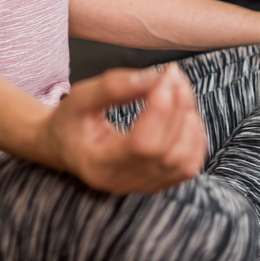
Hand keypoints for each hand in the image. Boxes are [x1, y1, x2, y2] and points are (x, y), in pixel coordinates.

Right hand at [36, 64, 206, 193]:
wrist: (64, 146)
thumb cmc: (70, 120)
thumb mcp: (80, 96)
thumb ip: (114, 86)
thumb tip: (155, 77)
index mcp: (99, 164)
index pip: (142, 144)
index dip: (161, 107)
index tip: (166, 73)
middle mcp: (122, 182)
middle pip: (167, 151)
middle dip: (179, 107)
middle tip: (174, 75)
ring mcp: (142, 187)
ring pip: (183, 162)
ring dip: (190, 121)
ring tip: (180, 91)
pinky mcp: (157, 183)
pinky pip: (189, 166)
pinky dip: (195, 138)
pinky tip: (185, 113)